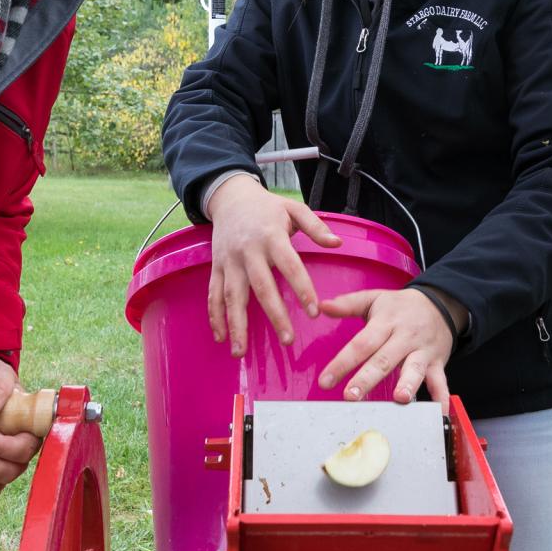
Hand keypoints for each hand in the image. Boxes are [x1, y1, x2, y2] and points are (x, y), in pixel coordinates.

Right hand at [205, 177, 342, 355]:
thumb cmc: (267, 207)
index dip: (302, 288)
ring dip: (236, 324)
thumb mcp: (294, 209)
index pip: (289, 265)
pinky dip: (214, 317)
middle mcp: (248, 251)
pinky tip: (221, 338)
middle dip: (274, 315)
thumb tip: (338, 244)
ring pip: (232, 296)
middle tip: (286, 340)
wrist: (230, 198)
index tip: (313, 312)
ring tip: (241, 352)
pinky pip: (213, 294)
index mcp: (271, 236)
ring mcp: (229, 261)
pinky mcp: (216, 267)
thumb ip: (316, 227)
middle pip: (261, 287)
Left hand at [317, 288, 455, 407]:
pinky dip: (441, 396)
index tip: (325, 381)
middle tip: (351, 396)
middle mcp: (404, 337)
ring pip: (414, 369)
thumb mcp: (374, 298)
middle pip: (384, 360)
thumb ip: (348, 304)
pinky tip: (439, 411)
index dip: (343, 362)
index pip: (362, 344)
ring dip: (408, 384)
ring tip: (400, 399)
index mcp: (385, 322)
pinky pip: (441, 380)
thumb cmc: (400, 306)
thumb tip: (322, 306)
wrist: (440, 303)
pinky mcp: (437, 362)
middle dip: (367, 379)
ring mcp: (422, 351)